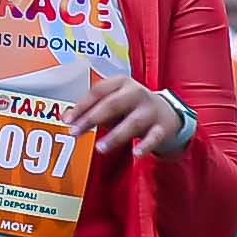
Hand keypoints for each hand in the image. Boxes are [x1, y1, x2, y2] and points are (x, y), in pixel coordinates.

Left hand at [70, 75, 189, 157]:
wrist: (168, 113)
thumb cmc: (133, 107)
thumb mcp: (113, 103)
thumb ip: (92, 110)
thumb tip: (67, 117)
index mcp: (121, 83)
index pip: (98, 91)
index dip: (81, 106)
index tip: (68, 120)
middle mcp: (136, 93)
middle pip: (112, 104)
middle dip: (92, 118)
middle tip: (76, 132)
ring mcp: (150, 110)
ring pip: (132, 122)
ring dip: (115, 136)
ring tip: (101, 148)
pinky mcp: (162, 127)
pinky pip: (154, 137)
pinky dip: (145, 145)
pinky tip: (136, 153)